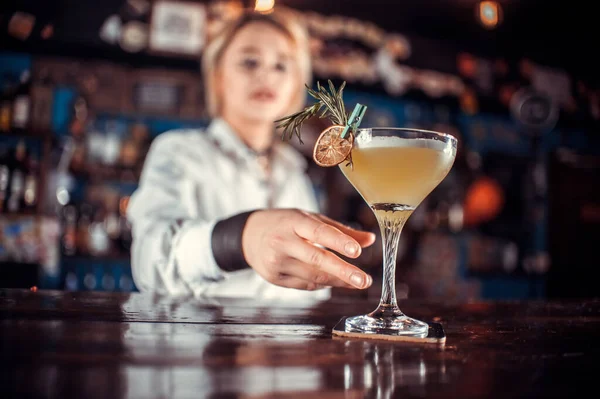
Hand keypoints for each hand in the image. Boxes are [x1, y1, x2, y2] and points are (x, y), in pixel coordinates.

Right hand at [241, 209, 375, 290]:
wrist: (248, 235)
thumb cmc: (285, 224)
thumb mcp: (309, 219)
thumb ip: (340, 230)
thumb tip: (370, 240)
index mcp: (293, 221)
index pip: (318, 231)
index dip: (338, 241)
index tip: (357, 252)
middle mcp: (283, 242)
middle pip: (316, 259)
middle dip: (342, 272)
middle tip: (364, 281)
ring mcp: (277, 262)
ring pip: (312, 276)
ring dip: (338, 281)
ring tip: (359, 282)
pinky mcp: (274, 278)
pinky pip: (304, 284)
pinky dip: (322, 283)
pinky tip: (335, 281)